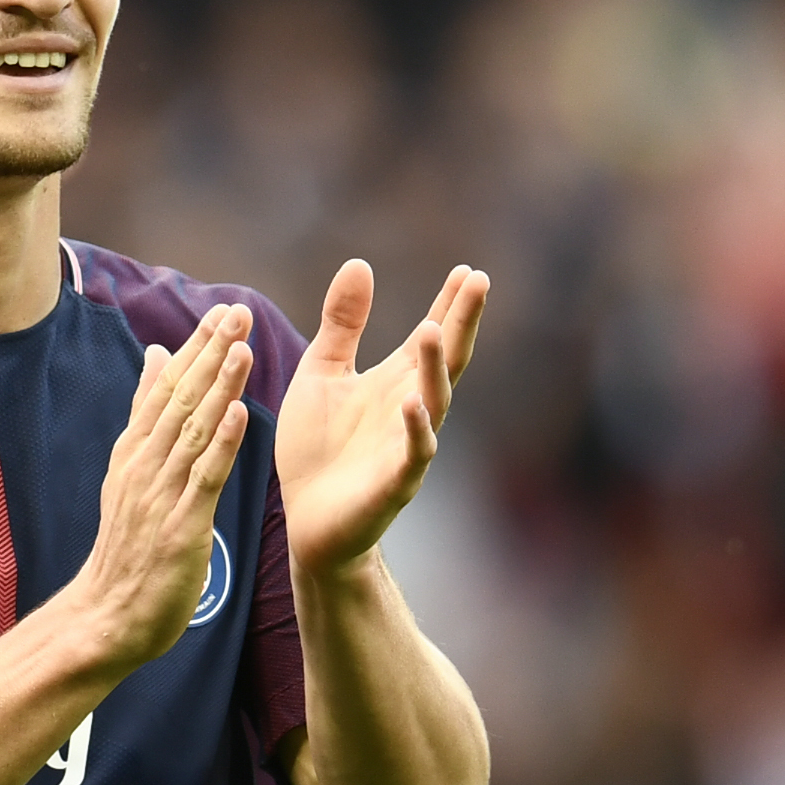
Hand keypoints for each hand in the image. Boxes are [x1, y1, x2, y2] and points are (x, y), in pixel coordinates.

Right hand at [70, 303, 253, 669]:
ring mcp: (160, 495)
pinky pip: (201, 479)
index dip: (195, 348)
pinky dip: (219, 445)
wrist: (106, 616)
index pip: (166, 388)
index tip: (221, 310)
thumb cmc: (126, 548)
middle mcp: (144, 466)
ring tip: (240, 347)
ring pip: (191, 432)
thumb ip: (144, 415)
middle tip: (236, 311)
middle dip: (209, 353)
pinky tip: (237, 415)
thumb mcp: (129, 472)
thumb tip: (155, 357)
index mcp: (135, 452)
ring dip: (217, 388)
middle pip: (179, 400)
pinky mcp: (179, 527)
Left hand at [276, 261, 488, 575]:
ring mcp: (406, 445)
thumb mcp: (323, 373)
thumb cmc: (318, 448)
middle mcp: (410, 408)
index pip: (430, 337)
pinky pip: (413, 455)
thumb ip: (343, 325)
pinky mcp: (393, 483)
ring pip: (433, 402)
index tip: (467, 270)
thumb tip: (360, 264)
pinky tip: (413, 403)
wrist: (306, 520)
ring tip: (434, 329)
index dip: (449, 305)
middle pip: (445, 359)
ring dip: (435, 368)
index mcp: (395, 381)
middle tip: (478, 281)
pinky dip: (415, 429)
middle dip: (461, 322)